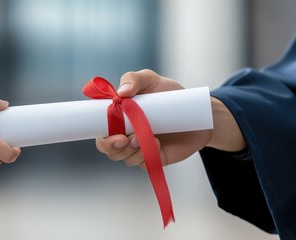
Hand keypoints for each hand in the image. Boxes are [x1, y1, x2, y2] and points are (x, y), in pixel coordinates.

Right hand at [95, 69, 244, 168]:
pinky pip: (141, 163)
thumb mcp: (151, 80)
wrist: (197, 113)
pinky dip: (146, 155)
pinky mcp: (152, 158)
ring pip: (123, 157)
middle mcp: (124, 133)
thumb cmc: (170, 94)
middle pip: (106, 147)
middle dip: (111, 146)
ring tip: (148, 137)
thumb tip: (121, 93)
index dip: (100, 135)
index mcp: (118, 117)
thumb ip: (133, 79)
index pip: (98, 130)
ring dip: (131, 150)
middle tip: (125, 139)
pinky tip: (157, 144)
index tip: (109, 132)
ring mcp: (137, 147)